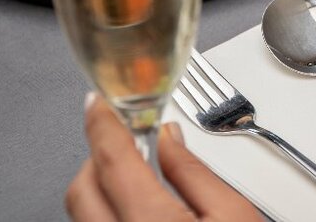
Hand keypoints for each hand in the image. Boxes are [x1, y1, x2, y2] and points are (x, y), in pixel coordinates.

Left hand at [66, 93, 261, 221]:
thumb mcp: (234, 217)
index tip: (99, 104)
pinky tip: (139, 213)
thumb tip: (170, 139)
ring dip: (101, 189)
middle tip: (127, 142)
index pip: (111, 159)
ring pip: (81, 217)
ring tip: (138, 181)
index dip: (102, 123)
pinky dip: (107, 216)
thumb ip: (195, 172)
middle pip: (81, 190)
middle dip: (98, 158)